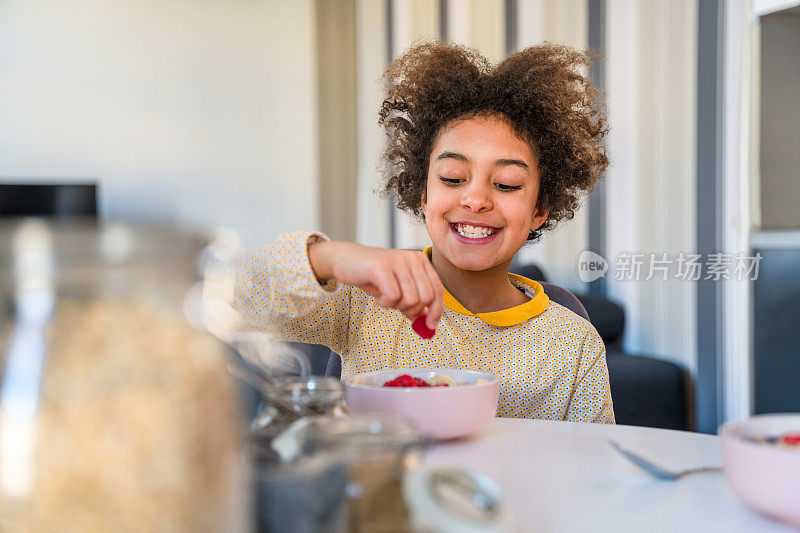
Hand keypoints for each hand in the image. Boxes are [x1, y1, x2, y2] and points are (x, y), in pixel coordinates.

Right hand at [308, 241, 442, 329]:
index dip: (437, 310)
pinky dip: (385, 303)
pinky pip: (393, 297)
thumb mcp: (398, 289)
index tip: (431, 326)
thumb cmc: (373, 276)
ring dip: (397, 306)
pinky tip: (378, 296)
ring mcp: (398, 261)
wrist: (345, 260)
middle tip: (398, 307)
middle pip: (426, 297)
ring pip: (411, 299)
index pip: (438, 289)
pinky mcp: (382, 267)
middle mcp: (412, 257)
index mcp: (420, 260)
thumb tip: (428, 324)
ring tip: (385, 297)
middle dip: (413, 310)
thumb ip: (413, 303)